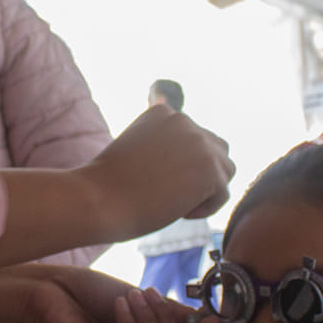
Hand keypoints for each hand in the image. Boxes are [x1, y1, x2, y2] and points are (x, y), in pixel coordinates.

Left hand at [0, 264, 218, 322]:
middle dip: (164, 318)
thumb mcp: (133, 297)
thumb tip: (195, 315)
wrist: (48, 287)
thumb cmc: (85, 290)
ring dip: (147, 318)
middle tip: (150, 292)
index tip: (215, 317)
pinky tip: (120, 305)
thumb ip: (163, 309)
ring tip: (132, 294)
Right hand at [79, 105, 235, 238]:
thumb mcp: (135, 150)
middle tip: (168, 192)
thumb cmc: (109, 185)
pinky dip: (204, 208)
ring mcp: (200, 143)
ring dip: (206, 189)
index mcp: (163, 113)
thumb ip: (162, 144)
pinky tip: (175, 209)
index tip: (151, 178)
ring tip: (174, 200)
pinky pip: (222, 194)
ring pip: (225, 169)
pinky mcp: (210, 169)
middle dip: (201, 173)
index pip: (193, 139)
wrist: (98, 199)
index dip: (180, 165)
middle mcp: (184, 120)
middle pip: (216, 149)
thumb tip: (181, 146)